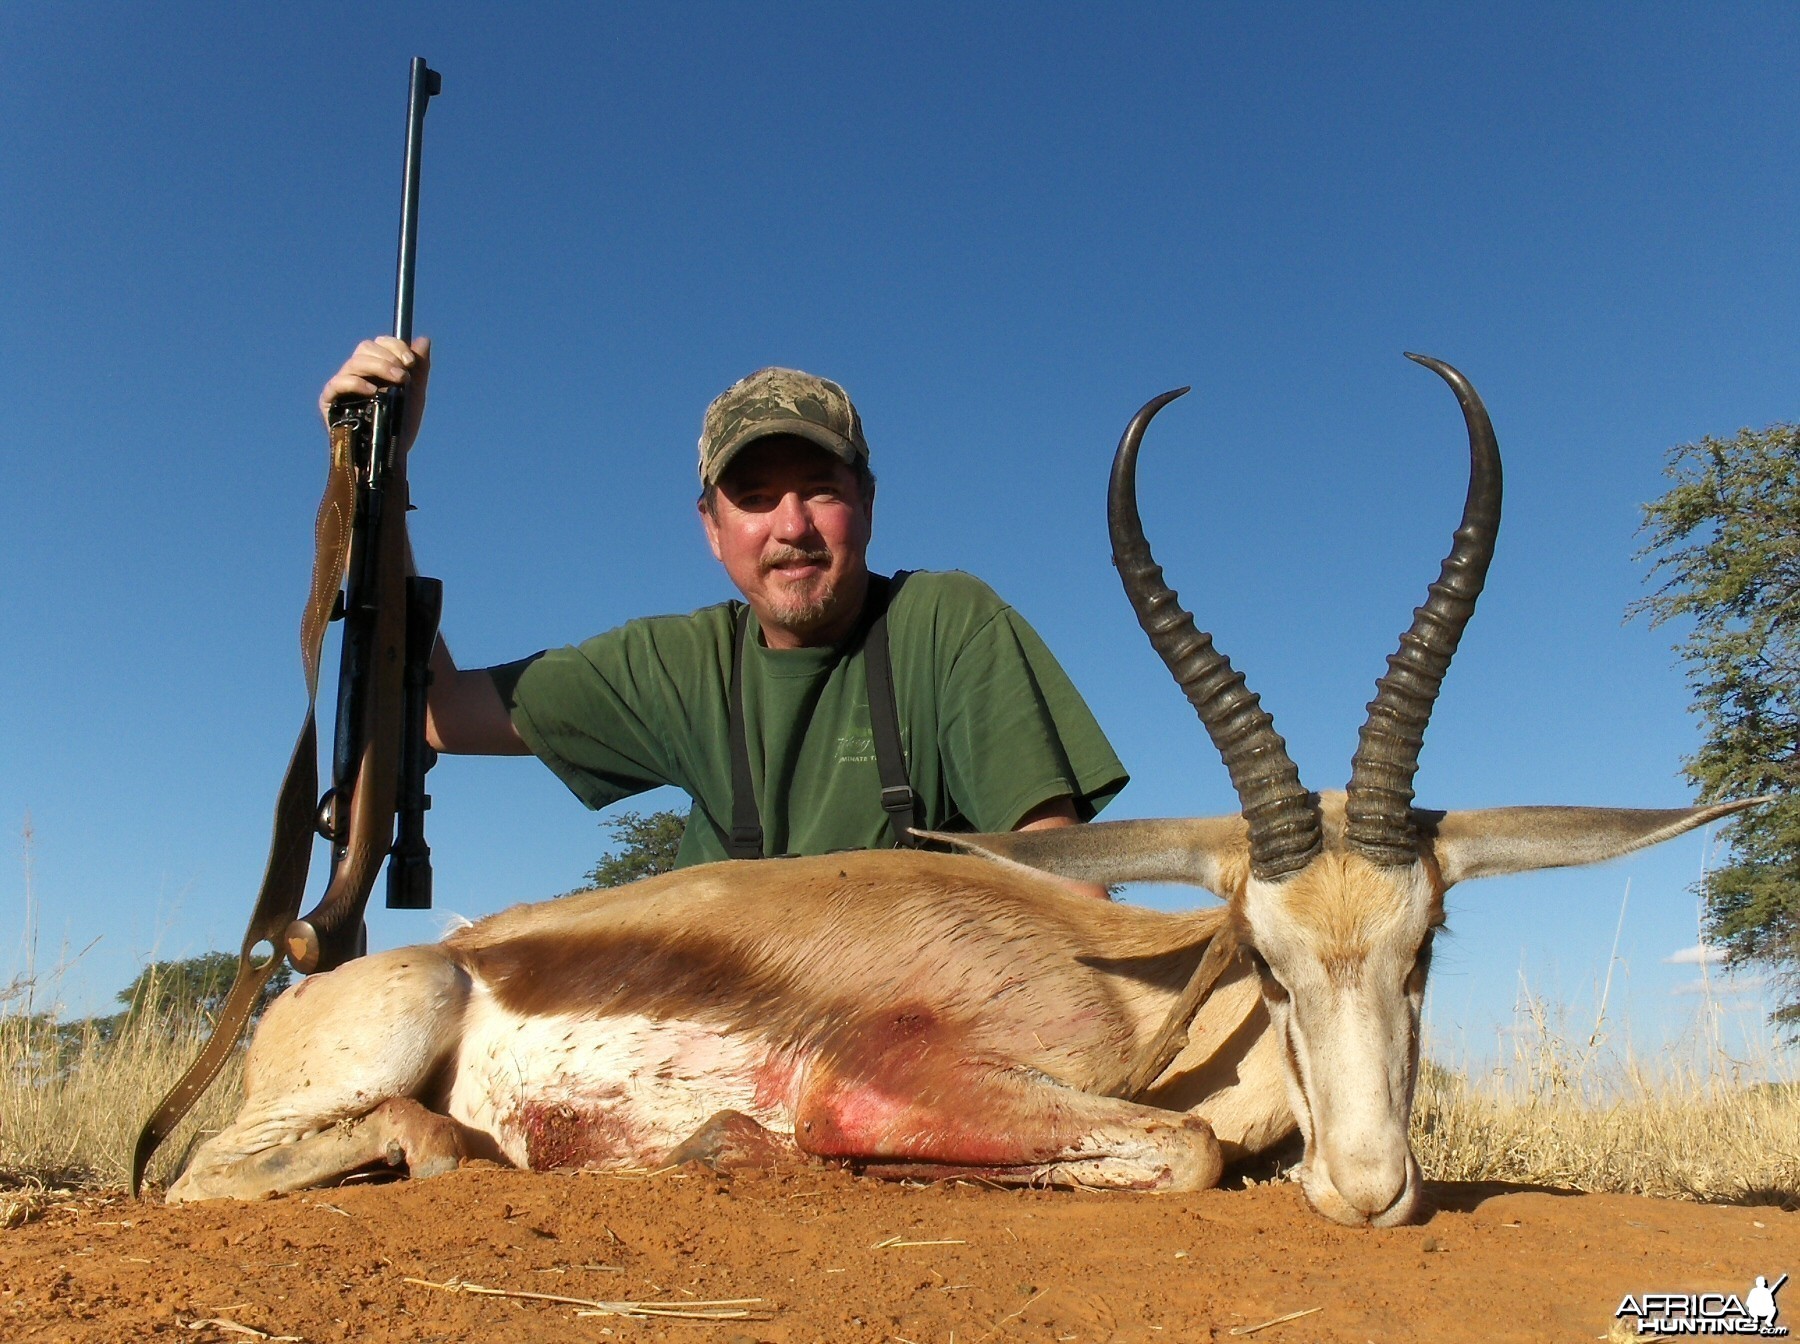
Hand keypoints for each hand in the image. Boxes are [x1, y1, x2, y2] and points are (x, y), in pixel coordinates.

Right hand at [319, 336, 431, 451]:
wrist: (391, 455)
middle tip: (404, 375)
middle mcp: (357, 373)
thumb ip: (419, 368)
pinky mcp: (330, 400)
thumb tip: (423, 339)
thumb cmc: (400, 427)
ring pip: (355, 362)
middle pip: (365, 347)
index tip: (410, 362)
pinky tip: (373, 392)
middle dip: (388, 357)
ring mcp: (342, 385)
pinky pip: (338, 383)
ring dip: (379, 367)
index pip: (379, 343)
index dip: (394, 346)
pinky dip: (356, 383)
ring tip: (398, 382)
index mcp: (375, 368)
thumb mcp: (414, 395)